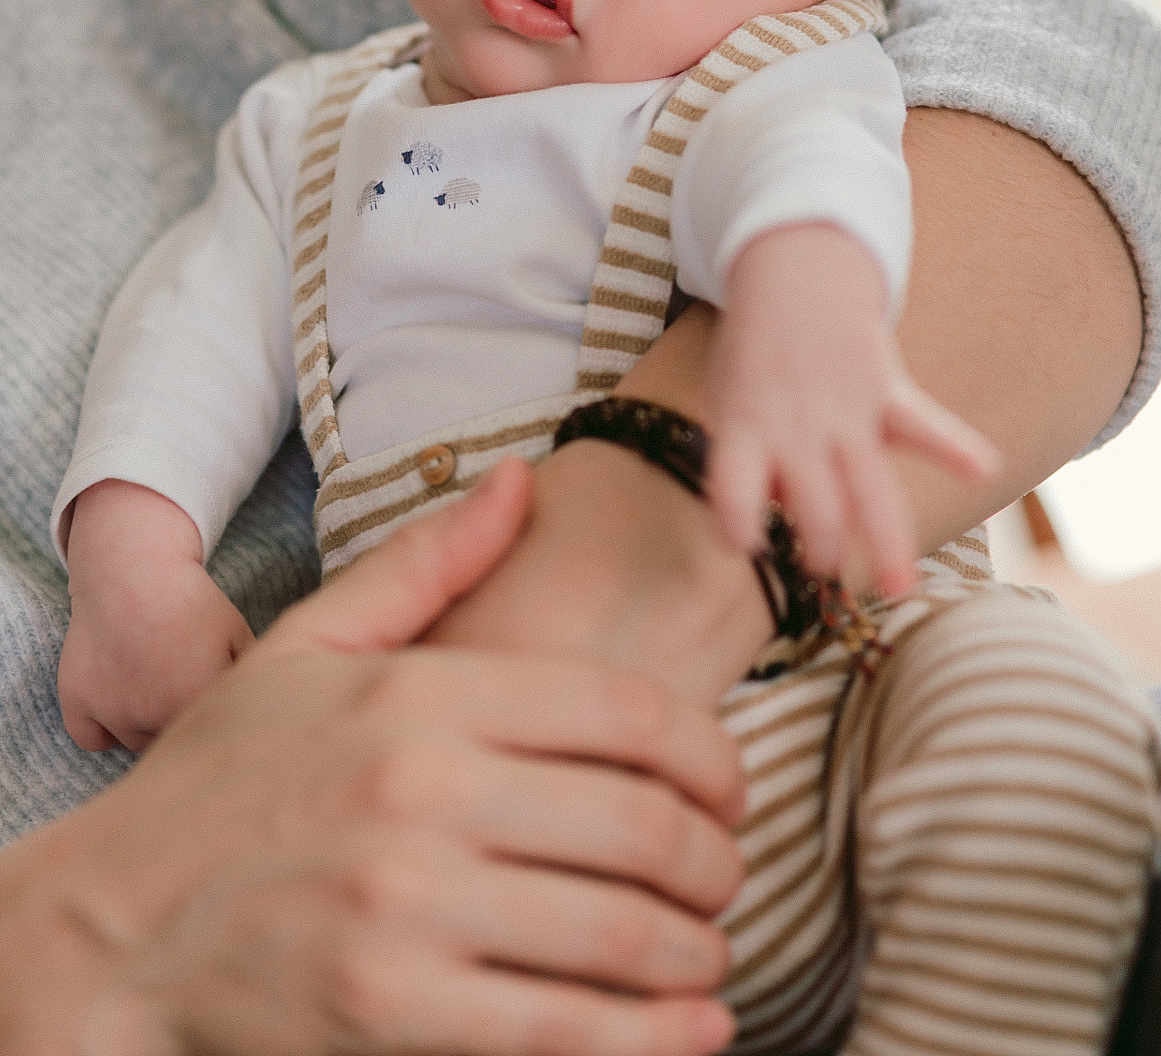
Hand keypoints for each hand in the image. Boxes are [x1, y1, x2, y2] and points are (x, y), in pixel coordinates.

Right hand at [60, 462, 741, 1055]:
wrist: (111, 920)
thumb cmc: (225, 776)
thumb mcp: (310, 642)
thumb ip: (428, 563)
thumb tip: (523, 481)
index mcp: (422, 698)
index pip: (627, 717)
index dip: (712, 758)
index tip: (729, 789)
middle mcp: (425, 797)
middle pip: (642, 825)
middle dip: (716, 860)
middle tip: (725, 875)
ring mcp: (409, 913)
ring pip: (619, 934)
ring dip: (698, 951)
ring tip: (710, 949)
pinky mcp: (391, 1016)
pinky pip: (562, 1032)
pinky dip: (651, 1040)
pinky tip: (693, 1030)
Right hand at [60, 480, 251, 751]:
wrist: (134, 569)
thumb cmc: (191, 601)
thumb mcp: (238, 633)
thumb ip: (252, 678)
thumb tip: (266, 713)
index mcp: (197, 700)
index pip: (212, 735)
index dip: (215, 718)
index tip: (214, 698)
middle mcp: (152, 714)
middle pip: (173, 745)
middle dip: (182, 725)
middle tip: (183, 688)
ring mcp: (111, 711)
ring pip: (135, 742)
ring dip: (146, 726)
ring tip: (155, 683)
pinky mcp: (77, 702)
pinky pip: (92, 737)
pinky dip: (103, 726)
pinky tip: (120, 697)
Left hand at [706, 225, 999, 594]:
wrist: (793, 275)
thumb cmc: (755, 358)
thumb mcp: (727, 402)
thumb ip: (750, 463)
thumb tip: (780, 521)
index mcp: (745, 426)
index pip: (733, 484)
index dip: (738, 518)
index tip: (746, 545)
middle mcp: (796, 425)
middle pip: (815, 499)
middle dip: (823, 541)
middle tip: (827, 569)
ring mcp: (846, 410)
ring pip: (869, 485)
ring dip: (887, 538)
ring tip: (901, 586)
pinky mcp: (886, 391)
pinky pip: (923, 423)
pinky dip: (954, 446)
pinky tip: (982, 468)